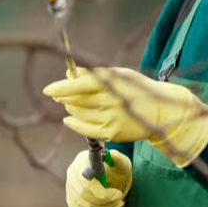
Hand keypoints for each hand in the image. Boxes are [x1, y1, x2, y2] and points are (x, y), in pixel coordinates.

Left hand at [44, 66, 207, 166]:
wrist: (160, 111)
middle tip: (60, 95)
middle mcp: (109, 102)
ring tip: (72, 104)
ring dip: (71, 108)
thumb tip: (71, 73)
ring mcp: (110, 119)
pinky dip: (74, 123)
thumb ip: (94, 74)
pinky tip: (70, 119)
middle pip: (75, 100)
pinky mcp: (111, 133)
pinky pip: (84, 129)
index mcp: (111, 84)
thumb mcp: (119, 75)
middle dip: (64, 97)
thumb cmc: (137, 88)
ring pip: (78, 114)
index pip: (78, 85)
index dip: (60, 87)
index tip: (47, 90)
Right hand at [65, 148, 132, 206]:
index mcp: (82, 162)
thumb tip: (112, 155)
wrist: (106, 172)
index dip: (104, 194)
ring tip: (117, 204)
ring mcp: (70, 188)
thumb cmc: (114, 167)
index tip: (119, 194)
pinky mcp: (71, 200)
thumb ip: (118, 159)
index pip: (87, 184)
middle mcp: (72, 175)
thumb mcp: (120, 161)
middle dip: (107, 202)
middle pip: (85, 197)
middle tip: (119, 200)